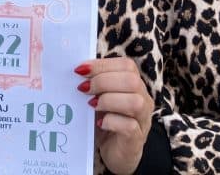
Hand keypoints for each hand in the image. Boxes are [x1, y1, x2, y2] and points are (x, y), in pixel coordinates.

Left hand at [76, 58, 153, 174]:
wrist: (115, 153)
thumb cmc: (105, 121)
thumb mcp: (99, 99)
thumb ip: (93, 84)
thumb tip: (76, 70)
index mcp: (134, 85)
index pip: (127, 65)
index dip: (103, 65)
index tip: (80, 70)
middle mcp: (144, 99)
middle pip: (132, 81)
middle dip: (103, 81)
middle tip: (83, 89)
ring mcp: (142, 120)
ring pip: (135, 102)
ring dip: (108, 100)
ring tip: (91, 105)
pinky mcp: (136, 139)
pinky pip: (129, 126)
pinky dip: (111, 121)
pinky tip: (99, 123)